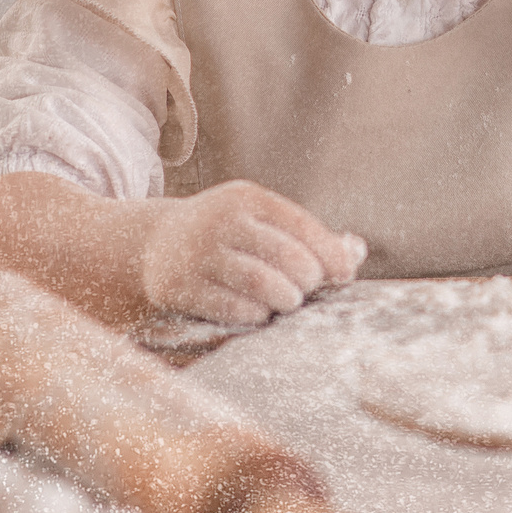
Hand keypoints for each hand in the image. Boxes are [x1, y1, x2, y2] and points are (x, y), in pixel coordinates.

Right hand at [137, 180, 365, 325]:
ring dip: (284, 298)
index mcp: (247, 198)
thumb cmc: (226, 234)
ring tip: (287, 301)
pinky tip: (258, 312)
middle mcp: (221, 221)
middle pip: (286, 255)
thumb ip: (306, 234)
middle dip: (307, 279)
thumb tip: (357, 252)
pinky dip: (254, 314)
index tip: (344, 275)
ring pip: (260, 283)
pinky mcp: (179, 286)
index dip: (331, 254)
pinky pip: (230, 307)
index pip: (301, 225)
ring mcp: (197, 254)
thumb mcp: (260, 219)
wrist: (155, 243)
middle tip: (306, 291)